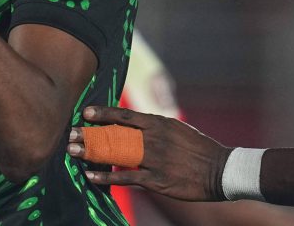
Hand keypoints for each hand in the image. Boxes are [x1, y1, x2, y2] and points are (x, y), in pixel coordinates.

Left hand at [67, 106, 230, 201]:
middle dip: (91, 134)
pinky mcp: (157, 180)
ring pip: (116, 154)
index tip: (85, 113)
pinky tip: (90, 176)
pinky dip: (106, 177)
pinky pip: (126, 177)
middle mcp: (153, 139)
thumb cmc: (199, 148)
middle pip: (114, 134)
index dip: (103, 113)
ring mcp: (154, 159)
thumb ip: (154, 125)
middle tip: (70, 134)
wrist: (222, 170)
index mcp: (158, 124)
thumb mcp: (176, 128)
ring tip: (72, 151)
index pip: (124, 115)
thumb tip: (133, 121)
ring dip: (92, 153)